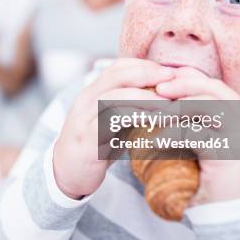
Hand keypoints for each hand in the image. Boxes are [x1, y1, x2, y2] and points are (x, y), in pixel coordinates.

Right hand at [53, 58, 175, 198]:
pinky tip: (155, 124)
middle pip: (116, 75)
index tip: (170, 72)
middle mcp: (86, 100)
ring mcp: (84, 119)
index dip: (144, 65)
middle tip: (173, 79)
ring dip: (146, 97)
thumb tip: (164, 97)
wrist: (66, 173)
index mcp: (92, 92)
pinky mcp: (87, 139)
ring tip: (170, 105)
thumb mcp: (112, 122)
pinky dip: (136, 119)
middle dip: (147, 74)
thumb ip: (129, 108)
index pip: (117, 67)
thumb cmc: (95, 147)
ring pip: (115, 96)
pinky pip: (112, 122)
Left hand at [155, 67, 239, 204]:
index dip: (190, 79)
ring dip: (177, 108)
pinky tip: (155, 142)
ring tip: (154, 113)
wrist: (231, 216)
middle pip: (215, 90)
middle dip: (183, 86)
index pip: (216, 86)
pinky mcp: (231, 155)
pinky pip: (197, 135)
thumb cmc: (213, 178)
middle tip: (159, 89)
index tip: (164, 80)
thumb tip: (169, 94)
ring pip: (208, 107)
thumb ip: (195, 120)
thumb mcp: (205, 142)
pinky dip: (172, 135)